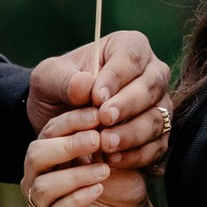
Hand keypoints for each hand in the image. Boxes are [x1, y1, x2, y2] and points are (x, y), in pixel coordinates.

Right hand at [22, 124, 149, 206]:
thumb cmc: (121, 182)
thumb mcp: (114, 153)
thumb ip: (102, 133)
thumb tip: (100, 104)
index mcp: (49, 155)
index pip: (49, 131)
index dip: (71, 121)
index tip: (99, 114)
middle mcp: (36, 178)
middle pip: (35, 155)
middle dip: (66, 145)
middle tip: (97, 140)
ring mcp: (39, 206)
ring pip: (43, 186)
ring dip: (75, 175)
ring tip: (104, 171)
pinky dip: (77, 199)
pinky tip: (98, 190)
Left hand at [27, 27, 170, 165]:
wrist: (59, 118)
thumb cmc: (58, 88)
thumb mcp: (48, 78)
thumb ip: (63, 80)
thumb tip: (86, 85)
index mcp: (128, 47)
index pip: (131, 58)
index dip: (116, 77)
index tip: (97, 97)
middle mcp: (151, 73)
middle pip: (152, 86)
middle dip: (128, 105)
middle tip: (104, 119)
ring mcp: (158, 105)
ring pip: (157, 118)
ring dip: (132, 133)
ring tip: (106, 144)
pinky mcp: (157, 134)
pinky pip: (157, 146)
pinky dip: (136, 155)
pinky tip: (113, 159)